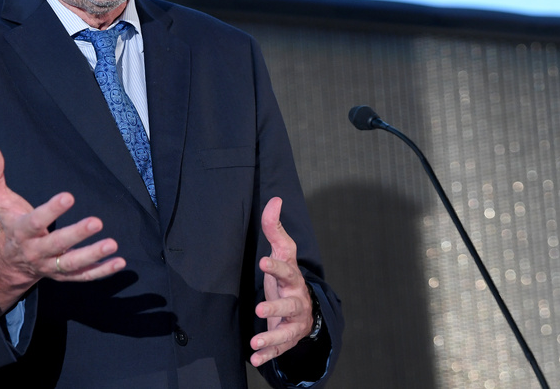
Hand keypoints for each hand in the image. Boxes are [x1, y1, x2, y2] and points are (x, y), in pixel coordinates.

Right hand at [0, 147, 125, 313]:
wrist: (8, 262)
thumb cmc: (9, 222)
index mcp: (21, 231)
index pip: (35, 221)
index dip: (51, 210)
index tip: (68, 196)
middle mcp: (36, 251)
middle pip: (56, 245)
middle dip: (76, 234)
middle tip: (97, 222)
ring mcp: (50, 266)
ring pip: (72, 264)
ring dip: (93, 255)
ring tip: (112, 244)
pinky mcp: (63, 275)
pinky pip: (83, 276)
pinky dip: (102, 271)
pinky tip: (119, 262)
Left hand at [249, 197, 313, 366]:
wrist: (305, 310)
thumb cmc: (287, 278)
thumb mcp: (281, 253)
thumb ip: (275, 228)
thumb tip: (275, 199)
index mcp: (293, 278)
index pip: (286, 269)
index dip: (276, 266)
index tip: (263, 261)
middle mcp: (296, 300)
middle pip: (289, 304)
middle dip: (275, 307)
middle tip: (260, 310)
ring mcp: (293, 321)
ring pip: (286, 331)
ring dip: (271, 337)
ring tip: (255, 342)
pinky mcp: (287, 339)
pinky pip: (279, 349)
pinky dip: (267, 355)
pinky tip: (255, 359)